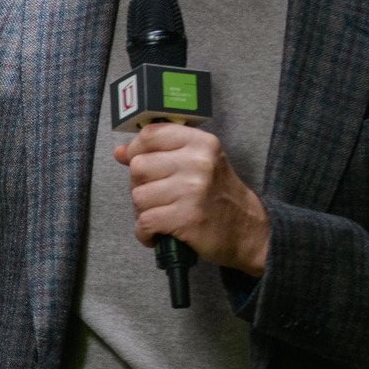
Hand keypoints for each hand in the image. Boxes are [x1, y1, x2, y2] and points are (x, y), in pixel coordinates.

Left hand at [116, 123, 269, 275]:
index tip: (143, 165)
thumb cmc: (218, 196)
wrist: (249, 231)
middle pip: (138, 167)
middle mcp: (198, 162)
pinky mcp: (187, 218)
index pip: (150, 135)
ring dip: (143, 212)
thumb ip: (160, 153)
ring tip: (163, 216)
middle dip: (140, 186)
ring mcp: (193, 190)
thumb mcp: (198, 164)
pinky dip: (145, 233)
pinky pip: (144, 222)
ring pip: (138, 197)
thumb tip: (120, 152)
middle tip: (158, 198)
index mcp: (201, 143)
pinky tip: (159, 234)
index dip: (136, 151)